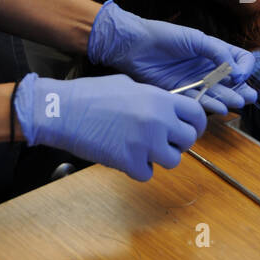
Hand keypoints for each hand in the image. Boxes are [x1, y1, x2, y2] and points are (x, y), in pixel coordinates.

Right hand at [13, 73, 206, 180]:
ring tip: (141, 149)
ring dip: (159, 158)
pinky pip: (147, 174)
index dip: (195, 125)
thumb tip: (166, 108)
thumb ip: (152, 97)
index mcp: (159, 99)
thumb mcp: (128, 84)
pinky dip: (137, 170)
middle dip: (177, 143)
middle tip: (161, 142)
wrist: (63, 112)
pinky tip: (124, 157)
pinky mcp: (129, 162)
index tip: (188, 130)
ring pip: (173, 161)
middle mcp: (158, 121)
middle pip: (188, 140)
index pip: (196, 115)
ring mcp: (145, 143)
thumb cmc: (90, 95)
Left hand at [87, 0, 256, 113]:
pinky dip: (210, 104)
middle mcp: (206, 66)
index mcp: (213, 50)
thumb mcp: (195, 38)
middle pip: (230, 80)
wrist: (135, 45)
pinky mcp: (181, 91)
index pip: (238, 60)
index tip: (238, 74)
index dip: (243, 68)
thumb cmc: (164, 36)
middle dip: (241, 88)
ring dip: (229, 98)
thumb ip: (216, 52)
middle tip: (249, 97)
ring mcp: (195, 80)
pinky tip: (220, 107)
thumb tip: (234, 69)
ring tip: (238, 103)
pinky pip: (199, 100)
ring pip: (216, 92)